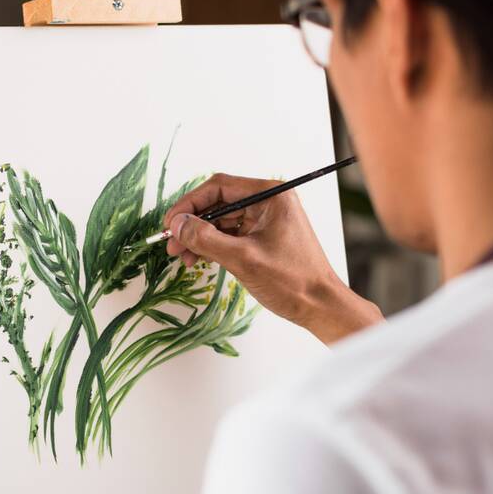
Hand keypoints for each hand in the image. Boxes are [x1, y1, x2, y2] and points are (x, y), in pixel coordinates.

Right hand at [163, 173, 382, 343]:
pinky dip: (212, 245)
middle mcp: (269, 202)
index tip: (172, 222)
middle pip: (218, 203)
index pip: (220, 187)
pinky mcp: (263, 237)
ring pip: (221, 220)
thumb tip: (178, 225)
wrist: (320, 306)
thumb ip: (206, 239)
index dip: (190, 204)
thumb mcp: (243, 259)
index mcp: (271, 196)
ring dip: (199, 236)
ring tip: (181, 256)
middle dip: (193, 223)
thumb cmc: (293, 281)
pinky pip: (230, 234)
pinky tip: (197, 258)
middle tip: (172, 243)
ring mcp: (266, 220)